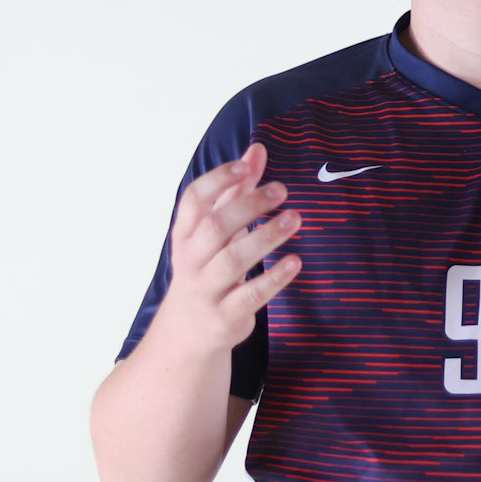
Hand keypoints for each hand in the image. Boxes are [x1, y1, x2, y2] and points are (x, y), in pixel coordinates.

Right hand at [155, 143, 300, 358]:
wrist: (188, 332)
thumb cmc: (207, 269)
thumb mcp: (215, 231)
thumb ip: (237, 191)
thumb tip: (257, 149)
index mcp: (185, 235)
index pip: (193, 201)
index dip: (217, 181)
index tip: (244, 167)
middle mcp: (191, 260)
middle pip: (215, 227)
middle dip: (248, 206)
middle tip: (281, 190)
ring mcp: (207, 290)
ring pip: (233, 260)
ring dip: (266, 237)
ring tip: (295, 218)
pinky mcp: (226, 316)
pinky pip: (251, 295)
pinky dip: (274, 278)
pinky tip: (295, 262)